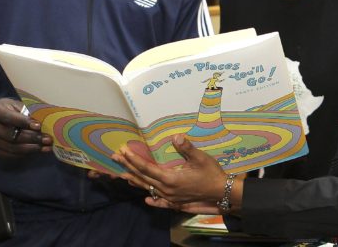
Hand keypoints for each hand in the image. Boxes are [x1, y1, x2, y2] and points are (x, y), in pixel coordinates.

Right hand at [0, 98, 51, 157]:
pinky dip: (25, 154)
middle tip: (48, 139)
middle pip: (11, 136)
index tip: (39, 126)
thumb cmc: (11, 109)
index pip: (9, 118)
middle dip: (32, 138)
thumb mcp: (18, 104)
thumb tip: (44, 122)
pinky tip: (38, 150)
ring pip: (11, 148)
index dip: (24, 122)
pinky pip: (9, 155)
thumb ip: (28, 111)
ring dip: (31, 148)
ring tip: (46, 146)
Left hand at [113, 134, 234, 208]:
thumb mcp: (200, 158)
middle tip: (116, 157)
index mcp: (170, 178)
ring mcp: (170, 197)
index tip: (123, 151)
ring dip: (135, 180)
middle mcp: (167, 190)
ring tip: (122, 174)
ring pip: (148, 188)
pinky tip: (146, 198)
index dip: (134, 159)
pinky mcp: (176, 201)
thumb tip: (175, 136)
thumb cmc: (211, 172)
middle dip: (128, 167)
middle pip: (143, 178)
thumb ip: (186, 148)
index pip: (146, 168)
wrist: (221, 191)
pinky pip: (160, 201)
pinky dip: (151, 199)